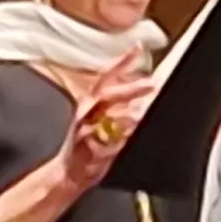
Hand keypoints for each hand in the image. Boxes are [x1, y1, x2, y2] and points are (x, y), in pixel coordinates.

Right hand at [55, 57, 158, 189]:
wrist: (69, 173)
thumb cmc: (88, 145)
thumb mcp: (102, 118)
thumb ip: (121, 104)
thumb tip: (144, 91)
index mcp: (92, 102)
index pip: (107, 76)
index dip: (122, 61)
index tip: (138, 48)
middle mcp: (87, 113)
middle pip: (107, 95)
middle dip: (130, 89)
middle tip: (151, 84)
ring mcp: (84, 130)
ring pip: (106, 118)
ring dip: (125, 116)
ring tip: (141, 115)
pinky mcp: (85, 149)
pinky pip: (103, 143)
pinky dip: (116, 142)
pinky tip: (126, 140)